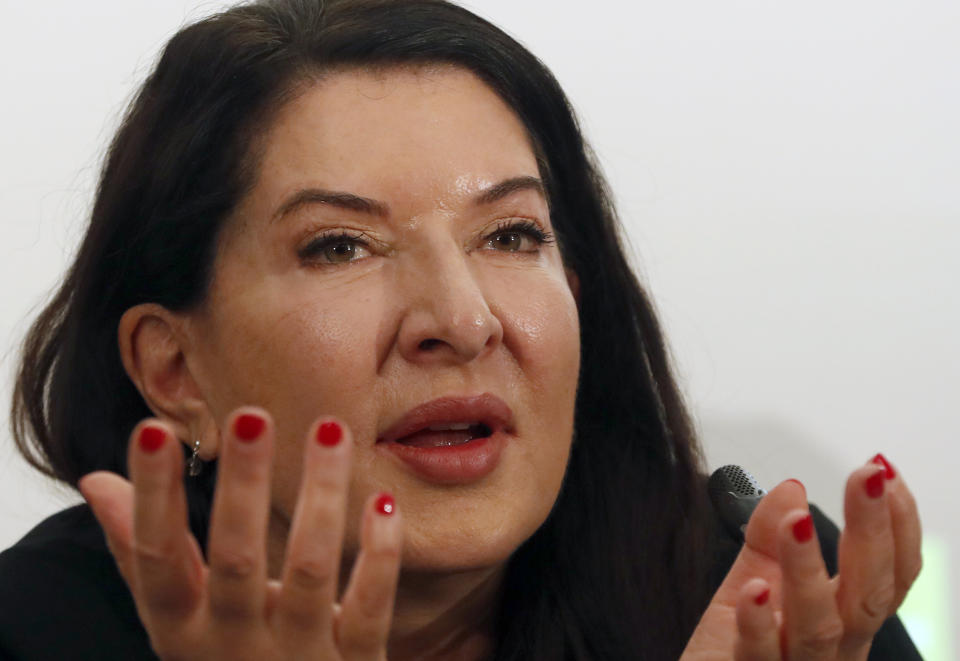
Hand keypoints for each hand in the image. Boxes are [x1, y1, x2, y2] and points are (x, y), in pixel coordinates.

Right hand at [78, 408, 402, 660]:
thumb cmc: (228, 657)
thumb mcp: (179, 616)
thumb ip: (141, 551)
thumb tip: (95, 479)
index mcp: (182, 628)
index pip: (156, 557)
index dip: (152, 496)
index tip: (151, 428)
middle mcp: (234, 645)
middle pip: (235, 560)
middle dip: (242, 487)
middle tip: (250, 416)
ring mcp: (297, 658)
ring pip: (309, 571)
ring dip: (320, 496)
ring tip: (329, 428)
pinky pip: (368, 607)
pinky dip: (378, 556)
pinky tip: (380, 501)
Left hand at [682, 456, 920, 660]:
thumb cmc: (731, 650)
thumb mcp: (750, 583)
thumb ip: (767, 539)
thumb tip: (790, 487)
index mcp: (843, 623)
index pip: (888, 575)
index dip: (896, 525)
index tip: (883, 469)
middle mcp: (834, 651)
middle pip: (868, 596)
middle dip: (872, 532)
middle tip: (866, 477)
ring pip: (819, 628)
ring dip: (809, 571)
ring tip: (797, 522)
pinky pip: (760, 657)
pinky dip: (759, 624)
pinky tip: (754, 590)